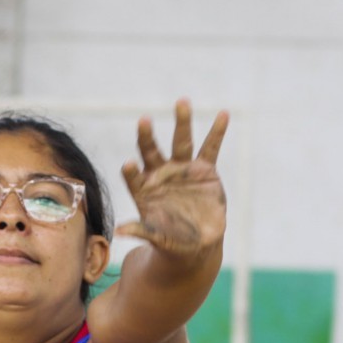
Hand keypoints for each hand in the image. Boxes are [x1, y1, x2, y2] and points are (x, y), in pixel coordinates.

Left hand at [117, 100, 229, 261]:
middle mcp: (160, 173)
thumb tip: (119, 231)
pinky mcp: (204, 169)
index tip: (128, 165)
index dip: (131, 172)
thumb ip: (141, 231)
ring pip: (181, 142)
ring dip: (182, 122)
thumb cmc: (170, 239)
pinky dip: (217, 132)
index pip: (134, 177)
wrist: (196, 241)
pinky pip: (211, 147)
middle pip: (151, 151)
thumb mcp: (156, 237)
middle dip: (147, 136)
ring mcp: (182, 168)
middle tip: (143, 120)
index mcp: (144, 189)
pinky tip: (223, 114)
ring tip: (182, 102)